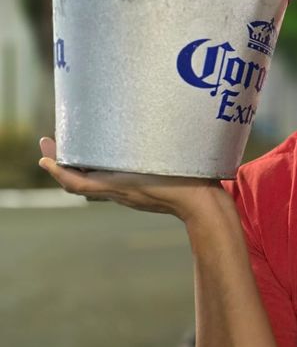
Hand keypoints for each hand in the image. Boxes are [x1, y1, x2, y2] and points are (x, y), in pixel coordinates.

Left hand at [38, 137, 221, 221]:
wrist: (203, 205)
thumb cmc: (180, 185)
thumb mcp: (150, 167)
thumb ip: (124, 162)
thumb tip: (88, 151)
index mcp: (117, 187)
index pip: (75, 183)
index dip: (56, 170)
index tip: (43, 155)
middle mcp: (120, 193)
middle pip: (81, 182)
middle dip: (64, 163)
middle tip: (55, 142)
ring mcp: (131, 195)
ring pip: (95, 183)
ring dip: (81, 167)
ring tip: (78, 147)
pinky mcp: (143, 193)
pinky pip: (112, 184)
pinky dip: (100, 171)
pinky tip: (111, 157)